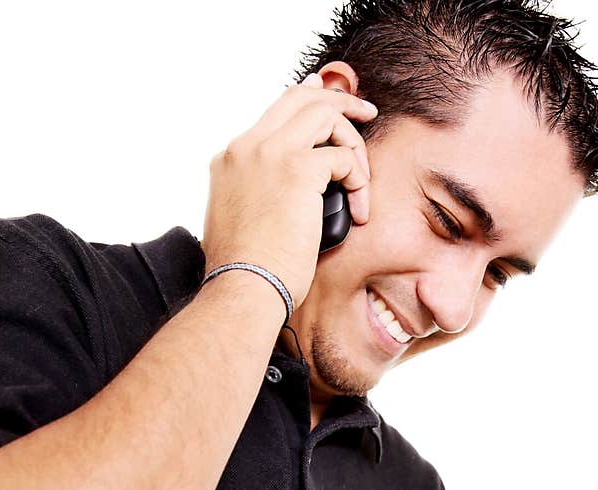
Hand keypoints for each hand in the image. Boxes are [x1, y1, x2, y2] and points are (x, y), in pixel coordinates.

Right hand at [201, 73, 376, 307]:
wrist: (243, 287)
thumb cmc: (248, 270)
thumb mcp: (244, 219)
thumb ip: (262, 191)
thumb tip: (295, 190)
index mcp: (230, 159)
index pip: (274, 112)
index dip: (307, 99)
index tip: (326, 93)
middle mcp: (247, 147)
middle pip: (300, 98)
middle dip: (339, 99)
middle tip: (366, 112)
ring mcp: (270, 154)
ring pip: (324, 115)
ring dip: (353, 145)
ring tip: (362, 181)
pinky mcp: (297, 169)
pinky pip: (343, 158)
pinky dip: (359, 182)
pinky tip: (359, 210)